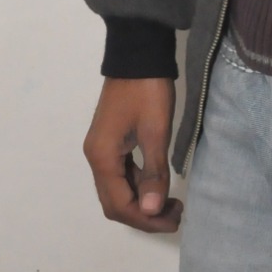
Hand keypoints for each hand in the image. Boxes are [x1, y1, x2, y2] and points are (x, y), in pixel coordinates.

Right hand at [83, 77, 181, 231]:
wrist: (138, 51)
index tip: (173, 220)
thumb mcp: (156, 130)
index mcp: (102, 157)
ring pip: (117, 189)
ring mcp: (101, 148)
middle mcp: (96, 156)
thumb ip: (153, 171)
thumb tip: (151, 210)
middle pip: (114, 201)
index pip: (120, 204)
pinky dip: (138, 185)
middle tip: (175, 215)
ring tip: (171, 204)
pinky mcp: (110, 139)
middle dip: (144, 214)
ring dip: (141, 201)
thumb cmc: (148, 89)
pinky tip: (157, 185)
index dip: (146, 218)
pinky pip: (121, 173)